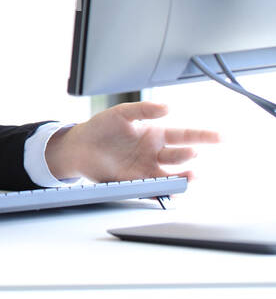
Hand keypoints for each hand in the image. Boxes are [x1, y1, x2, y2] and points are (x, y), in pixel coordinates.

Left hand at [46, 101, 220, 182]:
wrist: (79, 146)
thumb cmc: (101, 128)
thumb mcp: (122, 113)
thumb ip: (143, 109)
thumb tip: (167, 107)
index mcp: (155, 135)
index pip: (184, 135)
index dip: (203, 136)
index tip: (220, 137)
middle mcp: (154, 153)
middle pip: (179, 156)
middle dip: (188, 155)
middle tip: (192, 153)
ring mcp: (146, 169)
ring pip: (171, 175)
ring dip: (182, 177)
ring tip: (190, 175)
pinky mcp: (135, 182)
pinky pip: (154, 188)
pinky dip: (163, 191)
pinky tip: (170, 191)